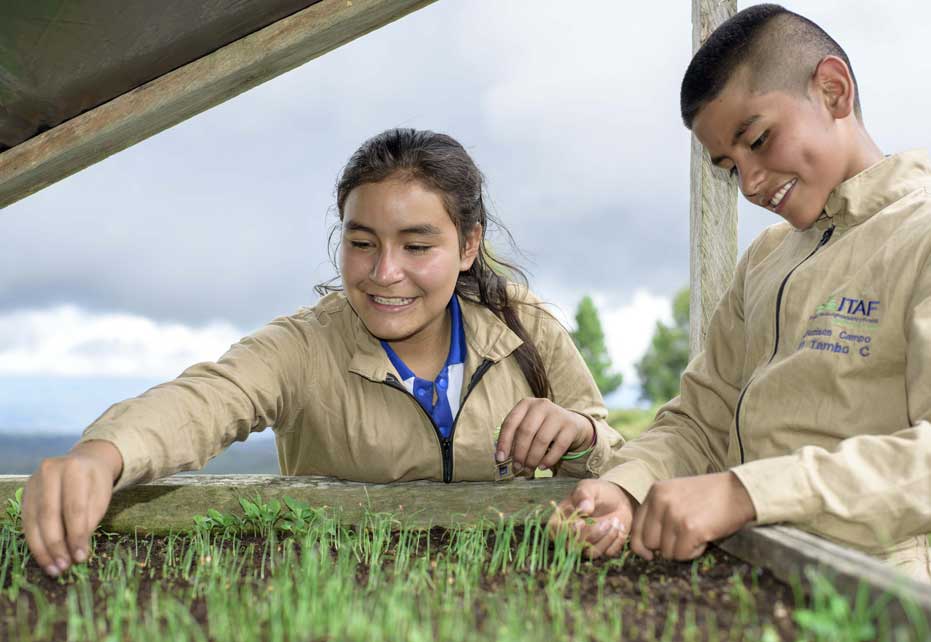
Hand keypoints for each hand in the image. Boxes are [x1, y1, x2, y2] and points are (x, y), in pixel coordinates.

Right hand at [22, 440, 122, 575]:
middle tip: (64, 566)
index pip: (74, 508)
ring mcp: (33, 482)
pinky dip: (35, 543)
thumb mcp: (101, 498)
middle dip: (56, 545)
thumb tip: (77, 552)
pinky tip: (44, 558)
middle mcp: (49, 472)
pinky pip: (27, 522)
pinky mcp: (25, 493)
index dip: (76, 535)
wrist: (84, 461)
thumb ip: (89, 521)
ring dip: (43, 549)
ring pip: (34, 521)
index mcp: (74, 469)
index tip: (80, 557)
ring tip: (54, 568)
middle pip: (50, 515)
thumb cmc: (95, 482)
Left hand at [496, 398, 593, 472]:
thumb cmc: (542, 427)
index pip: (510, 423)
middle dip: (519, 453)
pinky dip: (549, 460)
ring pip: (541, 440)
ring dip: (532, 459)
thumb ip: (515, 438)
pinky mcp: (570, 426)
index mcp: (526, 404)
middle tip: (517, 468)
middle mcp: (541, 405)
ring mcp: (557, 414)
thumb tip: (502, 459)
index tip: (500, 459)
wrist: (570, 423)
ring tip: (528, 470)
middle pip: (526, 431)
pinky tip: (542, 467)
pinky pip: (558, 446)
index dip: (503, 442)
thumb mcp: (527, 425)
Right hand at [546, 479, 635, 558]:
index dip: (567, 530)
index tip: (581, 522)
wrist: (616, 499)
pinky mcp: (602, 549)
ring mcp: (585, 545)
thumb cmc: (596, 492)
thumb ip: (584, 495)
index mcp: (560, 519)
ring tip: (615, 520)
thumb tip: (584, 509)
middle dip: (592, 534)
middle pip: (574, 546)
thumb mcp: (589, 487)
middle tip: (607, 521)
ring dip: (606, 537)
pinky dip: (616, 540)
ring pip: (592, 552)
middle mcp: (570, 536)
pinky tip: (619, 525)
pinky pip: (608, 553)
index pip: (555, 531)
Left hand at [629, 471, 755, 560]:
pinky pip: (682, 555)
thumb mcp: (677, 494)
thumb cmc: (710, 496)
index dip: (641, 545)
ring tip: (698, 534)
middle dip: (665, 547)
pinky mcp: (690, 528)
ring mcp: (674, 514)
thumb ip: (659, 512)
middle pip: (649, 542)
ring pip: (666, 551)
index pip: (636, 526)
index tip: (649, 554)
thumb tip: (645, 545)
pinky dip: (694, 552)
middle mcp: (661, 501)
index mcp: (655, 492)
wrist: (740, 491)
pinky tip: (705, 538)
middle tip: (684, 539)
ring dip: (682, 549)